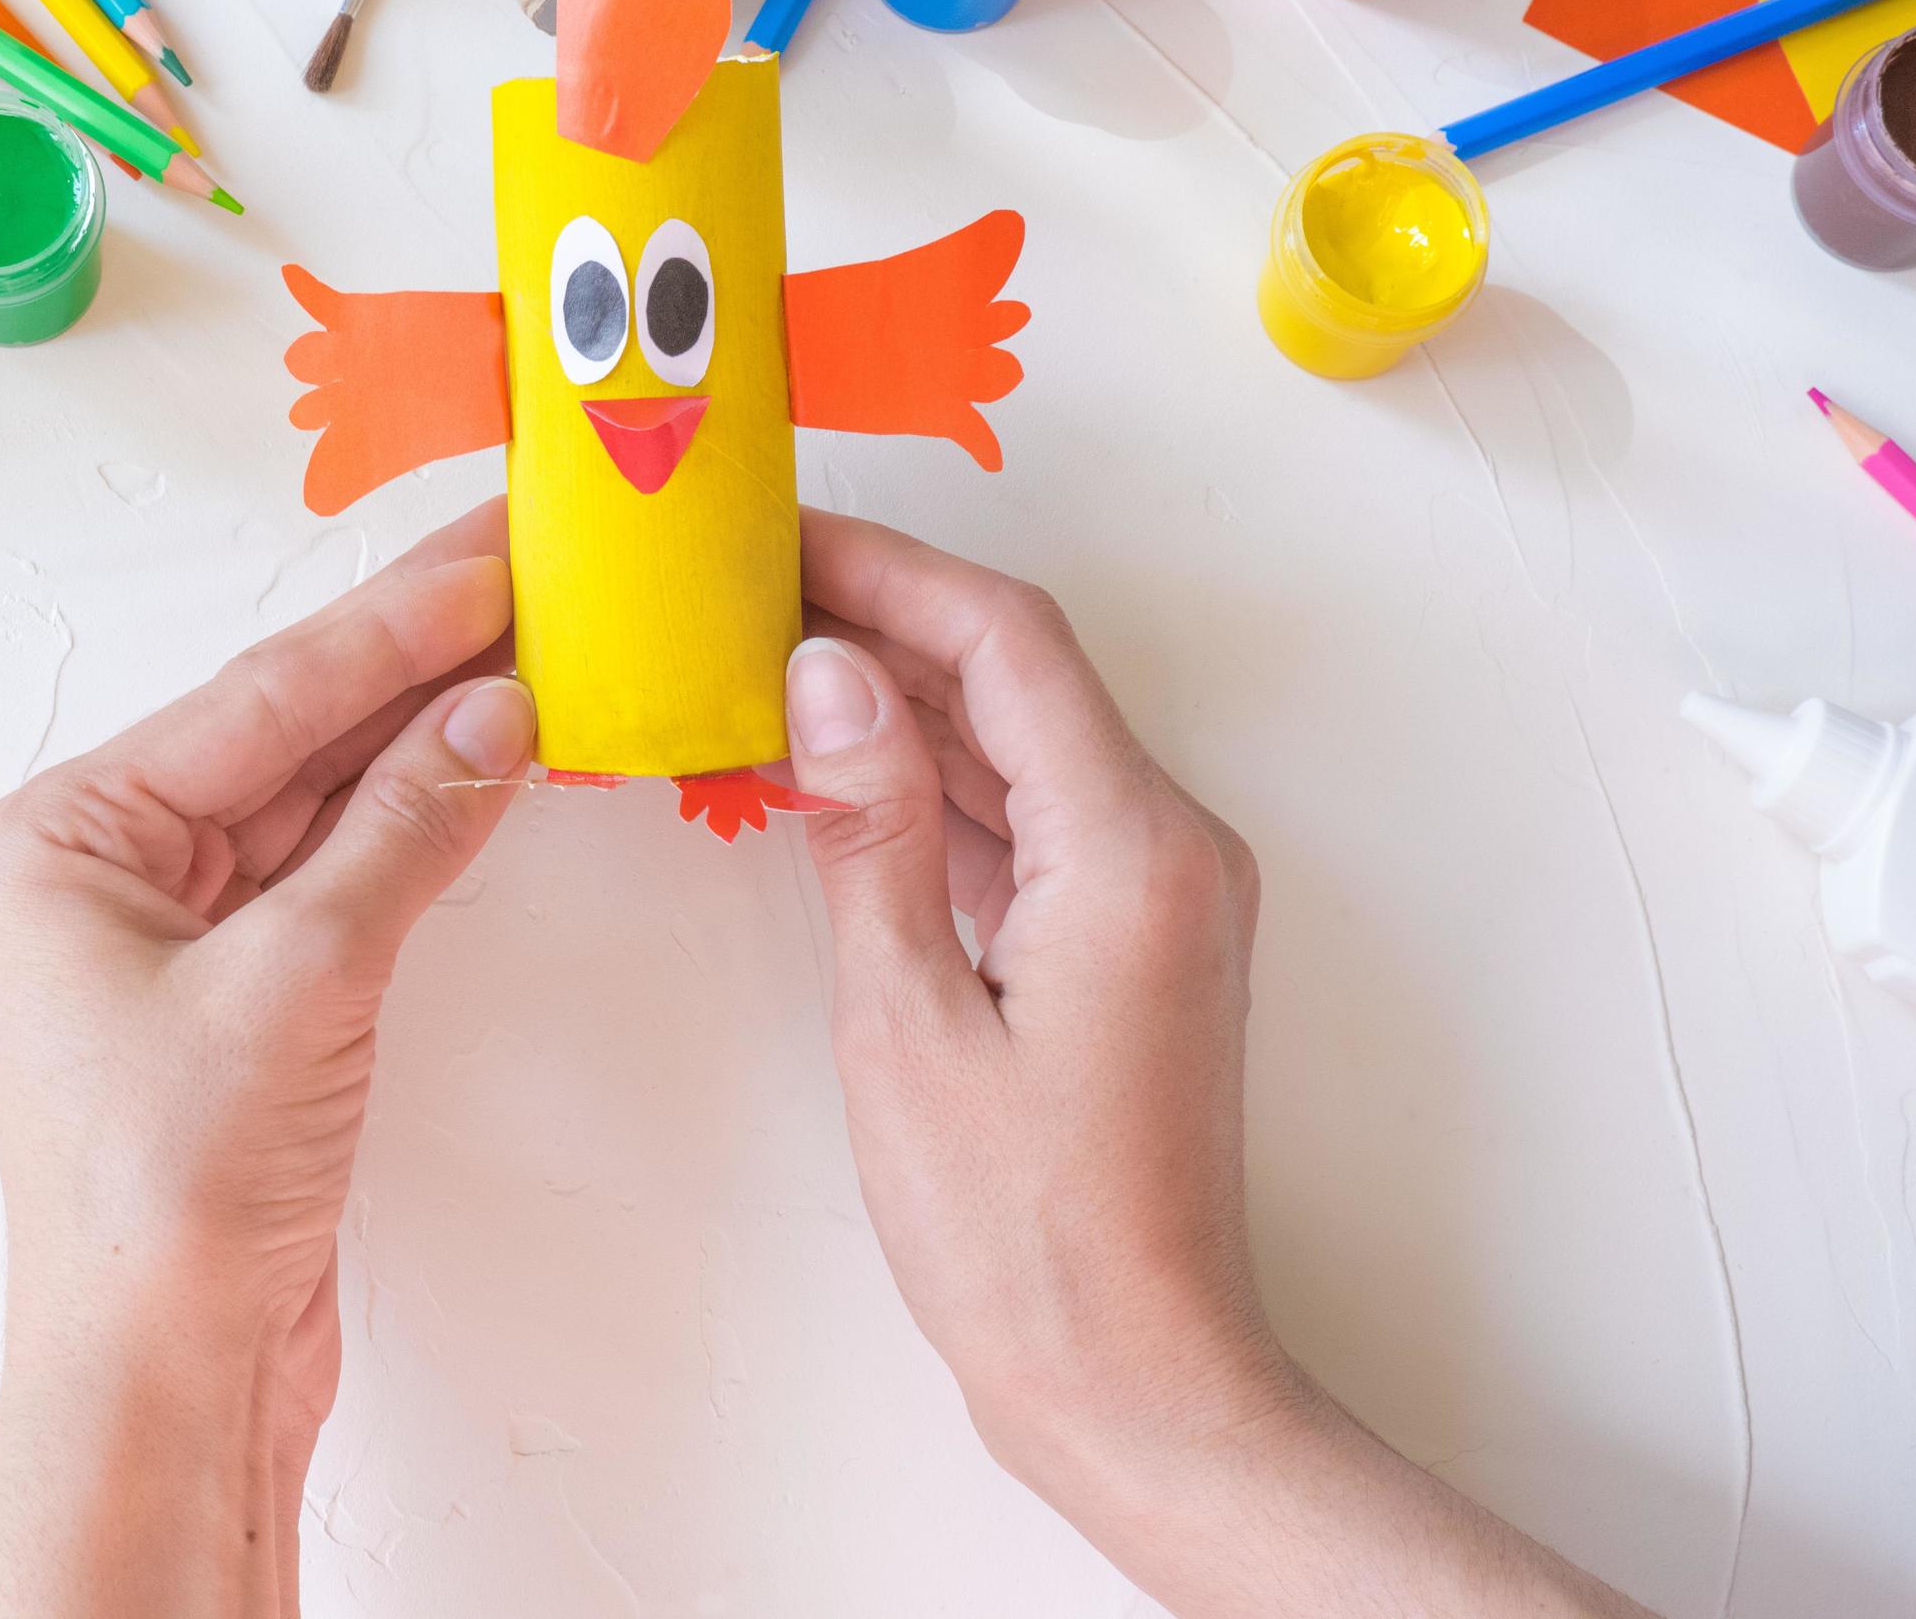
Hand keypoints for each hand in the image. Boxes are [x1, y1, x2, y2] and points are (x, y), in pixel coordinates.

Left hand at [0, 501, 533, 1618]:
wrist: (163, 1378)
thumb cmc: (164, 1196)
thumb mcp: (295, 982)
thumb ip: (401, 832)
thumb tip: (496, 713)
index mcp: (68, 836)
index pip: (260, 697)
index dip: (389, 622)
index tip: (491, 555)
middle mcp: (110, 867)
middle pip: (289, 732)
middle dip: (414, 661)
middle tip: (529, 575)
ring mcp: (179, 930)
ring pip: (323, 796)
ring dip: (428, 735)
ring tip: (537, 648)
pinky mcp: (247, 992)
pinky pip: (343, 868)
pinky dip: (420, 821)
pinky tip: (491, 760)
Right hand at [782, 510, 1648, 1618]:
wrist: (1133, 1377)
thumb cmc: (1022, 1233)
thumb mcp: (907, 1021)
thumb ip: (871, 829)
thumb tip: (827, 673)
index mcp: (1132, 852)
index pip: (1006, 642)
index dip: (889, 570)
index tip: (781, 538)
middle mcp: (1170, 848)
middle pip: (1019, 676)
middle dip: (884, 619)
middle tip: (745, 588)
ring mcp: (1158, 895)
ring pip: (1020, 743)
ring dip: (902, 698)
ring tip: (762, 661)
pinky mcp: (1129, 940)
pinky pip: (1028, 817)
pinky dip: (933, 785)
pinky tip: (832, 770)